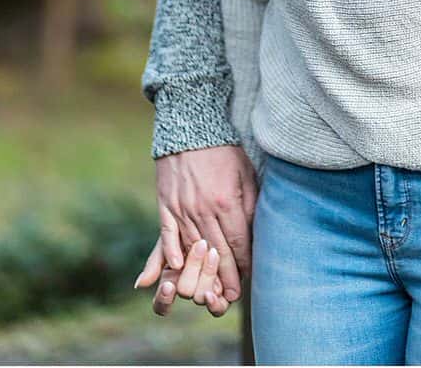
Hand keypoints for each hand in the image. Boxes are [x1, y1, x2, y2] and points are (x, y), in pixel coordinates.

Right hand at [135, 228, 223, 315]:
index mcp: (171, 280)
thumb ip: (155, 261)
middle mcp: (187, 289)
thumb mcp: (169, 238)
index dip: (164, 300)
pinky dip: (214, 303)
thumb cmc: (187, 224)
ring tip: (212, 253)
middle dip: (192, 270)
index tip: (168, 286)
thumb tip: (139, 285)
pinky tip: (211, 293)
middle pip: (185, 292)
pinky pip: (218, 308)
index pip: (162, 304)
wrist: (213, 211)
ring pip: (199, 297)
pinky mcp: (224, 295)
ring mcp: (205, 292)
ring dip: (206, 276)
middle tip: (200, 245)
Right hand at [143, 144, 255, 314]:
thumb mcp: (245, 174)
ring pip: (194, 247)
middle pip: (217, 252)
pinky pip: (168, 234)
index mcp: (225, 201)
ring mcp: (182, 207)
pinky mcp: (165, 203)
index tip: (249, 275)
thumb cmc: (222, 150)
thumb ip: (250, 205)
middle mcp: (203, 209)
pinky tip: (176, 266)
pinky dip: (172, 251)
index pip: (238, 243)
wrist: (189, 125)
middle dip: (227, 276)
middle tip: (232, 295)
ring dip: (202, 270)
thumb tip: (255, 235)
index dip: (245, 263)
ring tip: (210, 289)